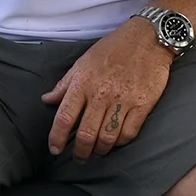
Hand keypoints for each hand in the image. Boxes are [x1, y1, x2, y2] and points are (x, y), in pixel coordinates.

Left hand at [42, 18, 172, 161]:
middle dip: (80, 152)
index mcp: (83, 82)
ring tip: (96, 152)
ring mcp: (123, 100)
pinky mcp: (142, 105)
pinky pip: (129, 133)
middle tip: (79, 158)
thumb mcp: (83, 61)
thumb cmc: (113, 48)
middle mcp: (101, 94)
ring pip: (107, 138)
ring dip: (99, 151)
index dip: (57, 138)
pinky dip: (120, 143)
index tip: (55, 150)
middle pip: (86, 134)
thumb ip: (65, 84)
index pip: (64, 117)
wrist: (148, 38)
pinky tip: (116, 142)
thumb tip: (47, 100)